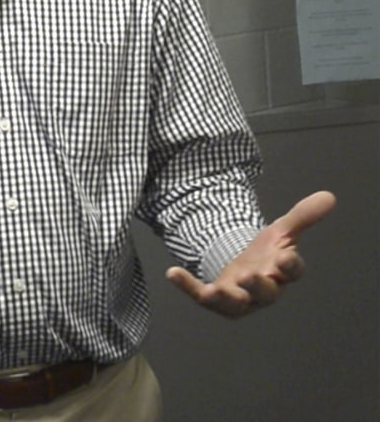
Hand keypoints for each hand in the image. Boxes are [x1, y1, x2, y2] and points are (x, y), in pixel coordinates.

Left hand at [166, 190, 335, 317]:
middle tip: (248, 276)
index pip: (293, 271)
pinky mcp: (216, 297)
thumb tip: (329, 196)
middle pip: (266, 292)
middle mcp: (264, 289)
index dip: (290, 264)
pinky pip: (201, 295)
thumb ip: (302, 216)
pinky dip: (188, 286)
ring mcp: (240, 297)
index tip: (285, 255)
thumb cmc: (268, 251)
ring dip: (225, 297)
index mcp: (283, 271)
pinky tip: (172, 273)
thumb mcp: (281, 230)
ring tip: (213, 291)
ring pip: (236, 304)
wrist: (243, 264)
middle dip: (258, 285)